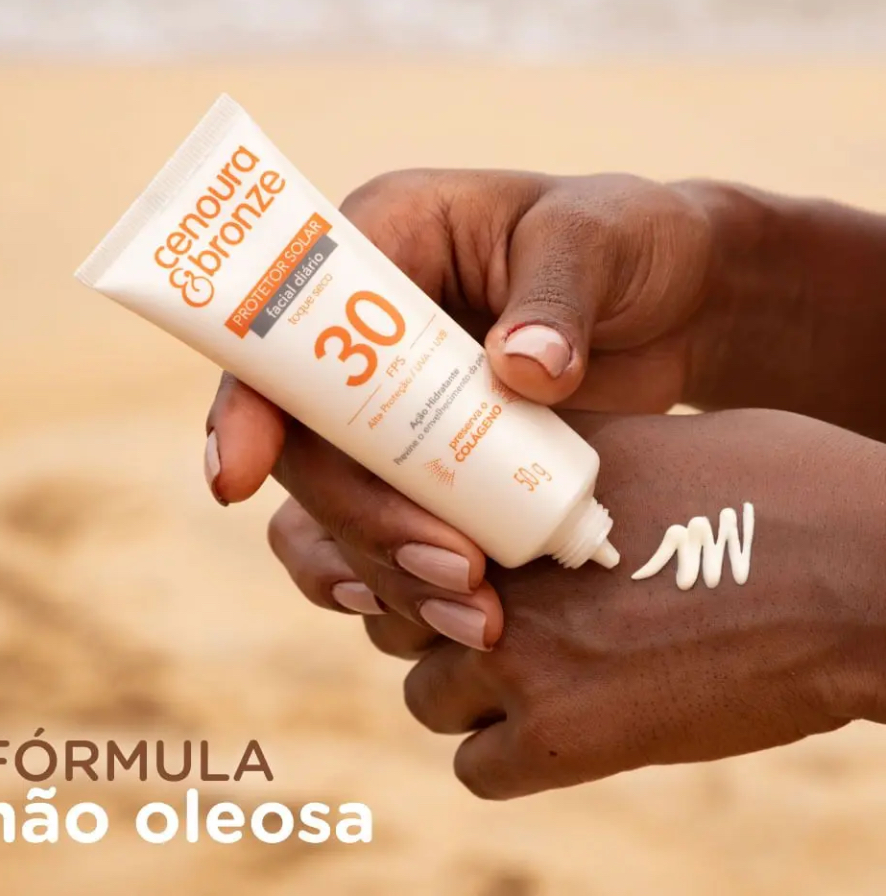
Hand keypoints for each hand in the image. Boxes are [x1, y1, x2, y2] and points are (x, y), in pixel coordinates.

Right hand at [208, 171, 716, 641]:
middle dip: (362, 518)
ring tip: (473, 616)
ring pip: (338, 504)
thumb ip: (560, 296)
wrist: (679, 303)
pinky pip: (381, 531)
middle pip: (309, 442)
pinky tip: (442, 613)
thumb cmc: (630, 240)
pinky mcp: (433, 464)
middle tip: (451, 569)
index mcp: (382, 247)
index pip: (280, 329)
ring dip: (385, 567)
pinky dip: (400, 580)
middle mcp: (367, 335)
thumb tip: (521, 372)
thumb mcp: (598, 240)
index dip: (249, 408)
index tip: (238, 481)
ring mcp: (395, 407)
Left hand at [285, 409, 885, 796]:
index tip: (399, 548)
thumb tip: (492, 483)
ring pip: (424, 689)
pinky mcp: (571, 740)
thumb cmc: (769, 488)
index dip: (375, 535)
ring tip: (532, 664)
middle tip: (482, 608)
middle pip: (386, 606)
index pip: (373, 514)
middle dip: (422, 610)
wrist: (863, 573)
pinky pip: (475, 764)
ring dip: (462, 683)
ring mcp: (527, 657)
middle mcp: (497, 569)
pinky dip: (503, 750)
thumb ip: (545, 468)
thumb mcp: (640, 445)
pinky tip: (557, 722)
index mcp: (505, 487)